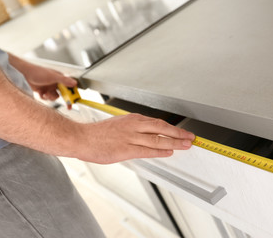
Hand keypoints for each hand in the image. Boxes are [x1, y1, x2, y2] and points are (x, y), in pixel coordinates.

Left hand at [8, 53, 76, 99]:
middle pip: (63, 93)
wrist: (23, 74)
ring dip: (51, 97)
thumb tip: (75, 83)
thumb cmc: (38, 72)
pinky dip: (45, 97)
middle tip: (68, 106)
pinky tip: (41, 94)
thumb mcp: (53, 76)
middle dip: (63, 98)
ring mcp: (48, 87)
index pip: (69, 86)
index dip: (73, 94)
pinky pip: (46, 98)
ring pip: (54, 97)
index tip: (75, 101)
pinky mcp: (42, 91)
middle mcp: (55, 83)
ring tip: (46, 94)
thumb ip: (64, 80)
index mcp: (59, 78)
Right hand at [78, 113, 194, 163]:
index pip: (158, 122)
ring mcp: (130, 137)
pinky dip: (160, 151)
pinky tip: (168, 152)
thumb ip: (134, 130)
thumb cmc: (98, 134)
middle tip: (190, 138)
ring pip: (157, 139)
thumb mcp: (118, 125)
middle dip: (179, 134)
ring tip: (185, 145)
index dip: (173, 128)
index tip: (182, 132)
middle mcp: (133, 126)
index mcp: (132, 119)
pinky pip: (147, 150)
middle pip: (162, 128)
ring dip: (174, 142)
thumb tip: (147, 136)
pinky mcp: (125, 149)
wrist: (81, 138)